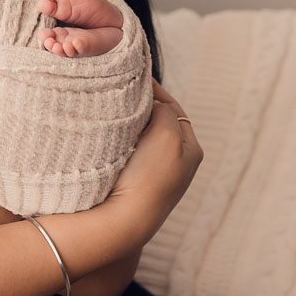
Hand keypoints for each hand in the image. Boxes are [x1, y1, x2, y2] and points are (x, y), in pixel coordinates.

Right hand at [104, 78, 203, 242]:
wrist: (125, 219)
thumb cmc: (150, 176)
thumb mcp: (168, 133)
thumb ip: (165, 109)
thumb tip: (153, 101)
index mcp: (191, 149)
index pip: (173, 108)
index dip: (154, 90)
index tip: (133, 76)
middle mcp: (176, 161)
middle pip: (157, 120)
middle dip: (140, 105)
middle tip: (119, 90)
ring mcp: (153, 172)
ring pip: (139, 134)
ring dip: (126, 121)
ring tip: (110, 107)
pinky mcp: (131, 180)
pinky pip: (125, 148)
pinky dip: (116, 136)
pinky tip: (105, 131)